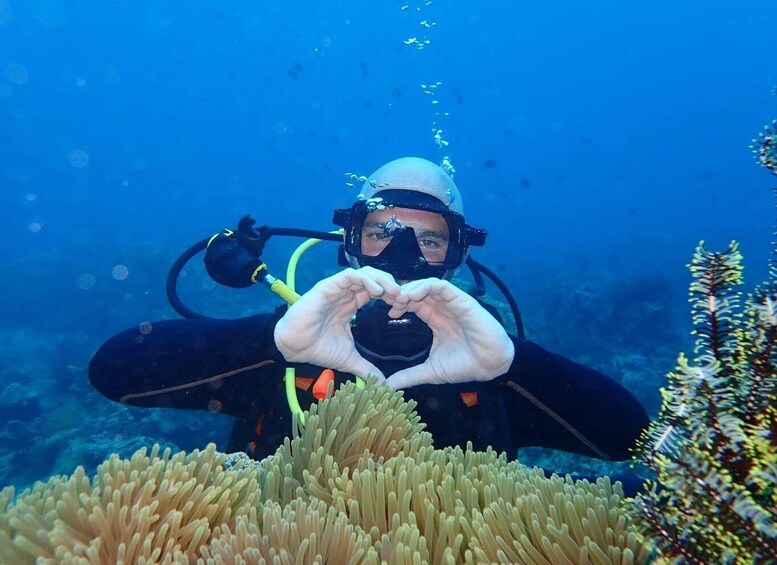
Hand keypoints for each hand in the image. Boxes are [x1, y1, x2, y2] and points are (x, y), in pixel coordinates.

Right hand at [273, 267, 400, 379]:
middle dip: (392, 286)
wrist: (294, 348)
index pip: (376, 292)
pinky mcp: (328, 287)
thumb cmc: (318, 349)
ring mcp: (337, 288)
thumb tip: (383, 384)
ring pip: (365, 273)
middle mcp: (345, 293)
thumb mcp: (349, 359)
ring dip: (383, 280)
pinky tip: (378, 291)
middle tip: (405, 298)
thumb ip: (366, 368)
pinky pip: (350, 275)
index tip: (404, 307)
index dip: (392, 296)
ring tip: (396, 293)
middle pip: (374, 279)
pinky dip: (367, 280)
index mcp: (351, 304)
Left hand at [385, 279, 514, 388]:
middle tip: (389, 301)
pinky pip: (441, 286)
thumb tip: (387, 386)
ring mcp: (452, 303)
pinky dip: (425, 286)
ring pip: (427, 285)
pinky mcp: (461, 300)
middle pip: (418, 292)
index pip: (414, 305)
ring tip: (400, 299)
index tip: (388, 312)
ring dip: (411, 288)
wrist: (489, 366)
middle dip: (402, 294)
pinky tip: (413, 295)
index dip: (400, 304)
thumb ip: (409, 376)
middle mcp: (443, 309)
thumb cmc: (464, 366)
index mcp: (435, 320)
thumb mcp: (430, 371)